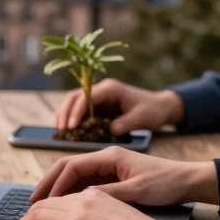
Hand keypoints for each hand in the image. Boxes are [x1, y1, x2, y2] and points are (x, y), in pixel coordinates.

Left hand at [10, 188, 173, 219]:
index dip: (44, 206)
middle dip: (27, 215)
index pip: (60, 197)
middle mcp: (81, 202)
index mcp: (94, 195)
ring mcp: (75, 219)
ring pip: (35, 217)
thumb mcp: (121, 213)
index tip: (35, 215)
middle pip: (44, 205)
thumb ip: (101, 212)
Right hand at [30, 146, 217, 206]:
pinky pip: (85, 181)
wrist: (188, 180)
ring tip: (44, 204)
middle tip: (33, 199)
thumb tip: (84, 198)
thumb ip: (109, 193)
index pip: (73, 165)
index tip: (46, 200)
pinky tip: (65, 204)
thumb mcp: (138, 191)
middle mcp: (105, 157)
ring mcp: (107, 165)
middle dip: (48, 182)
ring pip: (74, 174)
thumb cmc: (167, 183)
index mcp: (109, 155)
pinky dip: (71, 191)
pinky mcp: (112, 174)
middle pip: (67, 166)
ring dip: (58, 187)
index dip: (56, 183)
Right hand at [54, 79, 183, 134]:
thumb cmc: (152, 110)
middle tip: (62, 130)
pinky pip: (78, 110)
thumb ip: (127, 123)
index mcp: (110, 89)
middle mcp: (100, 90)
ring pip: (72, 102)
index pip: (87, 97)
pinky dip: (70, 118)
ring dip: (64, 115)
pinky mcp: (96, 106)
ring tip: (60, 131)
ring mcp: (96, 97)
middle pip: (74, 97)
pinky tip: (66, 130)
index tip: (72, 127)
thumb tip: (111, 130)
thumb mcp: (143, 117)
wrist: (159, 107)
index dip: (77, 111)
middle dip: (66, 112)